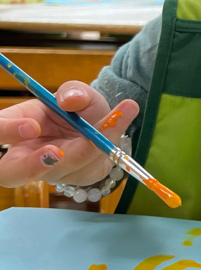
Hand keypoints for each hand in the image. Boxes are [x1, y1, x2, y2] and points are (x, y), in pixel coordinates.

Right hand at [0, 81, 138, 187]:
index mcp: (13, 127)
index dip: (7, 131)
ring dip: (82, 153)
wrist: (100, 124)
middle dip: (31, 166)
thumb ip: (73, 91)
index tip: (33, 126)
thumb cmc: (77, 108)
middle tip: (56, 152)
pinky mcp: (74, 178)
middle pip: (10, 174)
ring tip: (103, 130)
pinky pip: (86, 169)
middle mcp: (25, 157)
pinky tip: (119, 121)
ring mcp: (49, 172)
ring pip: (58, 172)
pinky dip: (104, 147)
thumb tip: (70, 99)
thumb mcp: (75, 93)